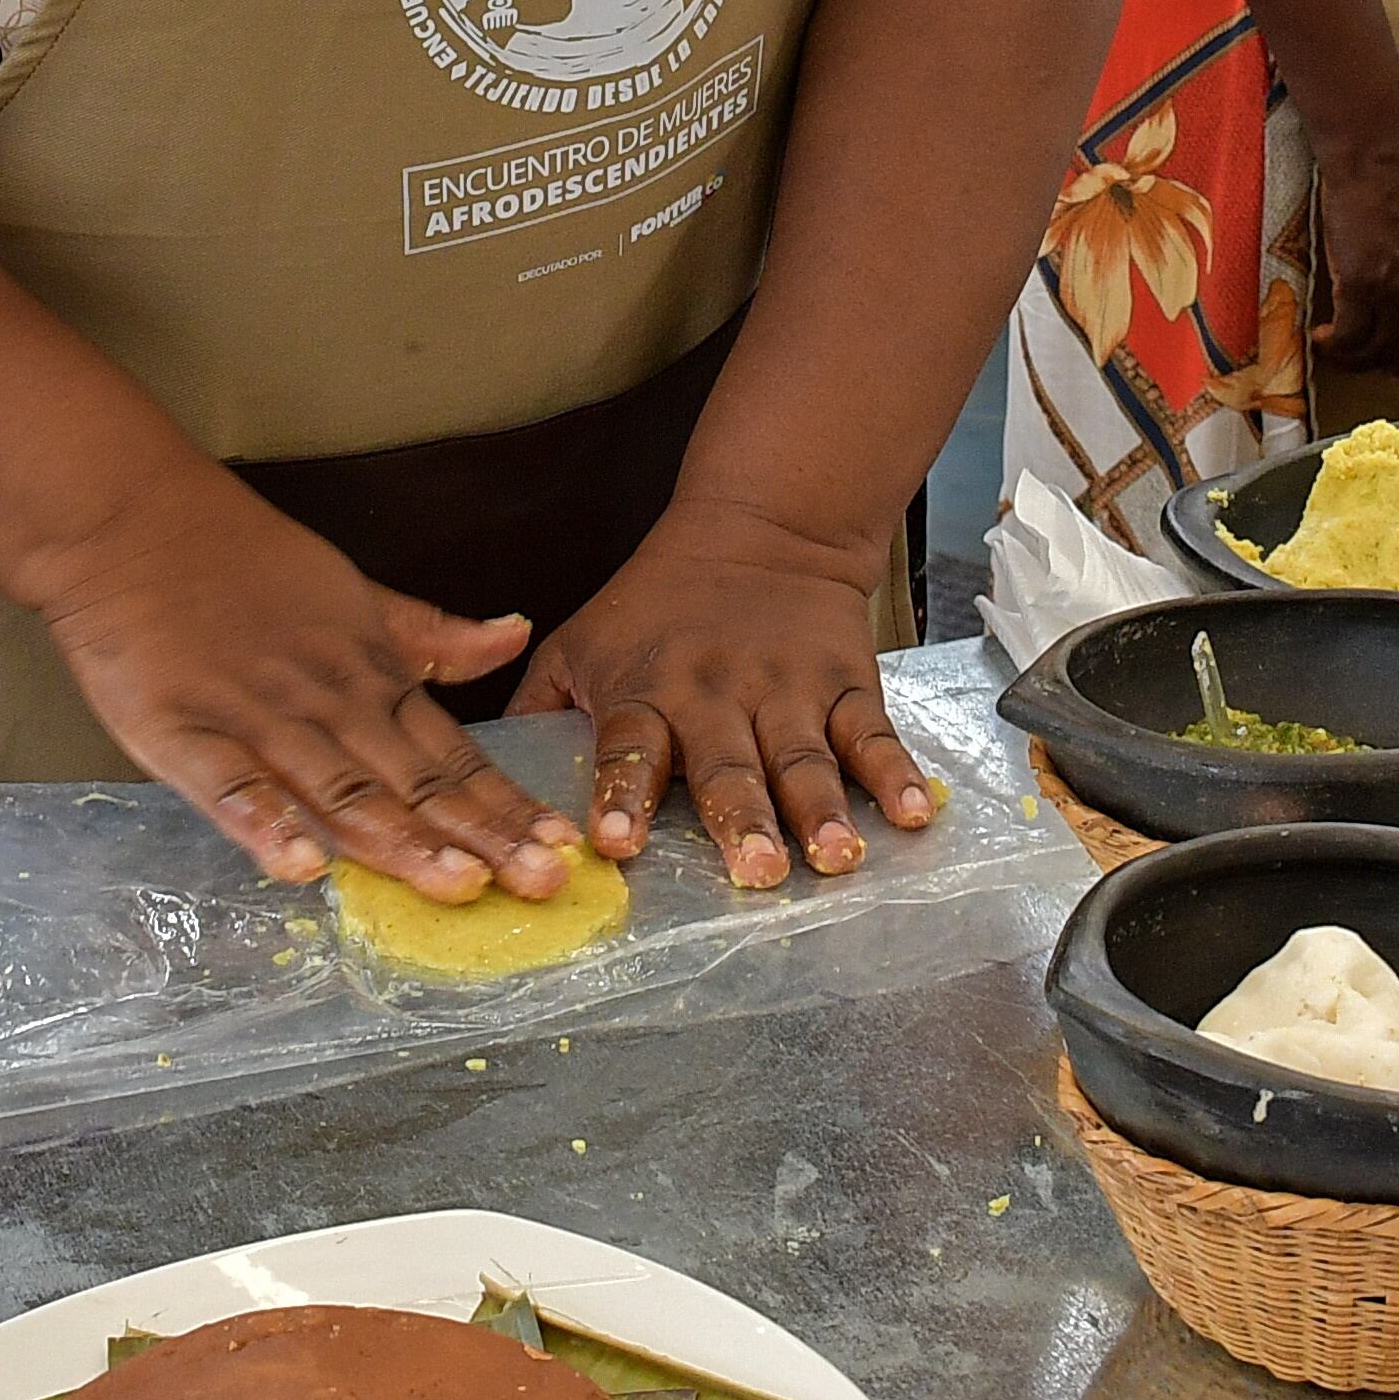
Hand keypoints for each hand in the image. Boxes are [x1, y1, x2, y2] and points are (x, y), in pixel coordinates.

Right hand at [31, 481, 579, 900]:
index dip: (506, 804)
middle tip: (544, 883)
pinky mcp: (182, 731)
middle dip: (482, 836)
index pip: (453, 754)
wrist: (138, 525)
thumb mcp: (360, 596)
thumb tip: (518, 631)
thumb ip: (433, 636)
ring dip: (401, 841)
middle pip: (414, 784)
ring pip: (340, 792)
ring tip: (460, 885)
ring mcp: (257, 719)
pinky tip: (300, 867)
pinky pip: (231, 787)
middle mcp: (329, 703)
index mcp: (372, 677)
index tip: (563, 848)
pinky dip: (266, 824)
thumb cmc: (252, 568)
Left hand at [509, 501, 929, 887]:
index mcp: (645, 691)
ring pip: (804, 759)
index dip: (622, 794)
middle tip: (757, 873)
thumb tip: (483, 786)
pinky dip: (897, 774)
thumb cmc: (657, 604)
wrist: (762, 526)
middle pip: (729, 764)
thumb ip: (535, 710)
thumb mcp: (580, 642)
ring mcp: (788, 691)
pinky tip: (915, 815)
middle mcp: (716, 696)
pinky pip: (873, 734)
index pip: (629, 748)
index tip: (616, 843)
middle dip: (743, 820)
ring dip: (824, 811)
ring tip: (837, 859)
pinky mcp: (845, 683)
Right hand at [1310, 135, 1398, 380]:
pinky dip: (1333, 345)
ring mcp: (1393, 288)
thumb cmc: (1396, 183)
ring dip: (1350, 358)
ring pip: (1373, 349)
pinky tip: (1321, 336)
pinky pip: (1348, 335)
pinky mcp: (1358, 283)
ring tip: (1332, 348)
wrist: (1371, 157)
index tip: (1390, 361)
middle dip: (1376, 364)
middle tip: (1354, 360)